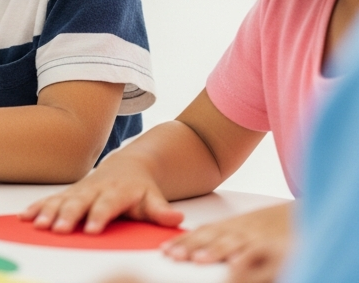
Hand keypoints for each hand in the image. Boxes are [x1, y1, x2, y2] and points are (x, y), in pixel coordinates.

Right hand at [19, 157, 183, 233]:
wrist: (127, 166)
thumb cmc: (140, 188)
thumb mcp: (154, 197)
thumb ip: (162, 210)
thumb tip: (176, 218)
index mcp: (117, 191)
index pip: (107, 205)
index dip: (99, 216)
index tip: (92, 229)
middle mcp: (94, 189)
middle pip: (79, 202)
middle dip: (68, 215)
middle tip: (60, 229)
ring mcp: (79, 190)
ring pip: (61, 200)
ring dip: (48, 212)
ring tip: (38, 224)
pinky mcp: (68, 193)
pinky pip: (50, 200)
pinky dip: (37, 207)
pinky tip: (25, 216)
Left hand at [161, 203, 289, 280]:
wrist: (313, 213)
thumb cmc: (278, 226)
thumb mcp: (250, 228)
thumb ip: (228, 237)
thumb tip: (199, 250)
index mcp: (235, 225)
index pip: (204, 231)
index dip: (184, 241)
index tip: (164, 249)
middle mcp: (245, 230)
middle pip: (213, 237)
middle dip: (190, 247)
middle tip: (171, 255)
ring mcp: (262, 238)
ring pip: (235, 245)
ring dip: (215, 252)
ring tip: (197, 260)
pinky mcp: (281, 248)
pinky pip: (263, 253)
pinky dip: (249, 258)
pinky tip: (236, 265)